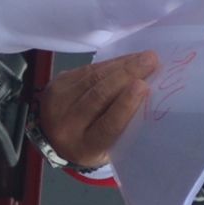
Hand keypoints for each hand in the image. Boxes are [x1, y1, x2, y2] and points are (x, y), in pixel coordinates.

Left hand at [36, 49, 157, 169]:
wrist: (52, 137)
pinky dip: (110, 63)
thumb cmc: (92, 144)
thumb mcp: (109, 147)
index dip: (125, 105)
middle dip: (127, 75)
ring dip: (121, 65)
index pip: (107, 125)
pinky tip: (127, 58)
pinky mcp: (56, 83)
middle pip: (98, 96)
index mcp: (86, 147)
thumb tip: (146, 91)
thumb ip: (124, 126)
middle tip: (150, 62)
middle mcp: (67, 125)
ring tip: (144, 57)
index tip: (143, 86)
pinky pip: (87, 69)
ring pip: (93, 78)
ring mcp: (58, 102)